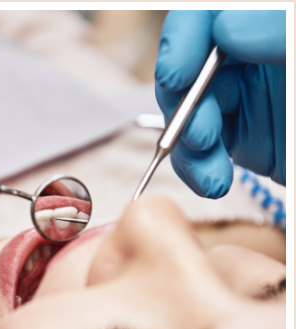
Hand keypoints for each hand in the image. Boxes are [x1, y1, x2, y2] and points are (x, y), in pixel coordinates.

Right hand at [155, 10, 285, 197]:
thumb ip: (282, 33)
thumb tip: (229, 28)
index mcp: (272, 23)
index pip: (207, 17)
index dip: (182, 42)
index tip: (177, 76)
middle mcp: (252, 57)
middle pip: (191, 69)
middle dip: (186, 106)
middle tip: (202, 135)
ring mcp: (246, 98)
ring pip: (189, 114)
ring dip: (188, 147)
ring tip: (210, 174)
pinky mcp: (244, 136)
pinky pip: (202, 150)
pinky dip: (198, 169)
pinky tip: (211, 180)